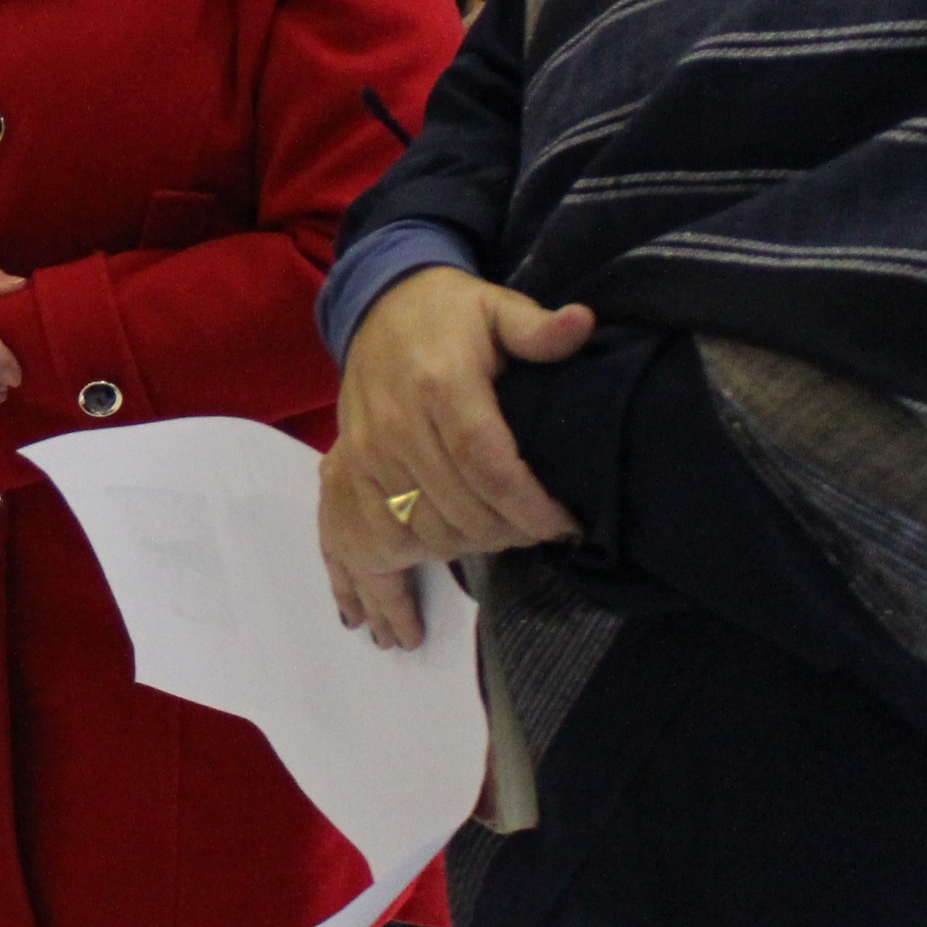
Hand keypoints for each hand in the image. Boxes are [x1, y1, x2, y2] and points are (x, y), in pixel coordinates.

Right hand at [316, 267, 594, 647]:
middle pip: (457, 509)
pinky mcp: (345, 474)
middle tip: (538, 534)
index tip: (564, 527)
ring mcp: (364, 456)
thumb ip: (538, 328)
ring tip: (497, 552)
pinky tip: (392, 621)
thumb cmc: (449, 312)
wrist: (377, 305)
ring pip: (416, 533)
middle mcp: (395, 427)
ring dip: (461, 554)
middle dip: (507, 534)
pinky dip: (381, 581)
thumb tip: (582, 324)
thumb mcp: (498, 306)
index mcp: (439, 386)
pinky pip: (359, 541)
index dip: (528, 506)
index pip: (488, 464)